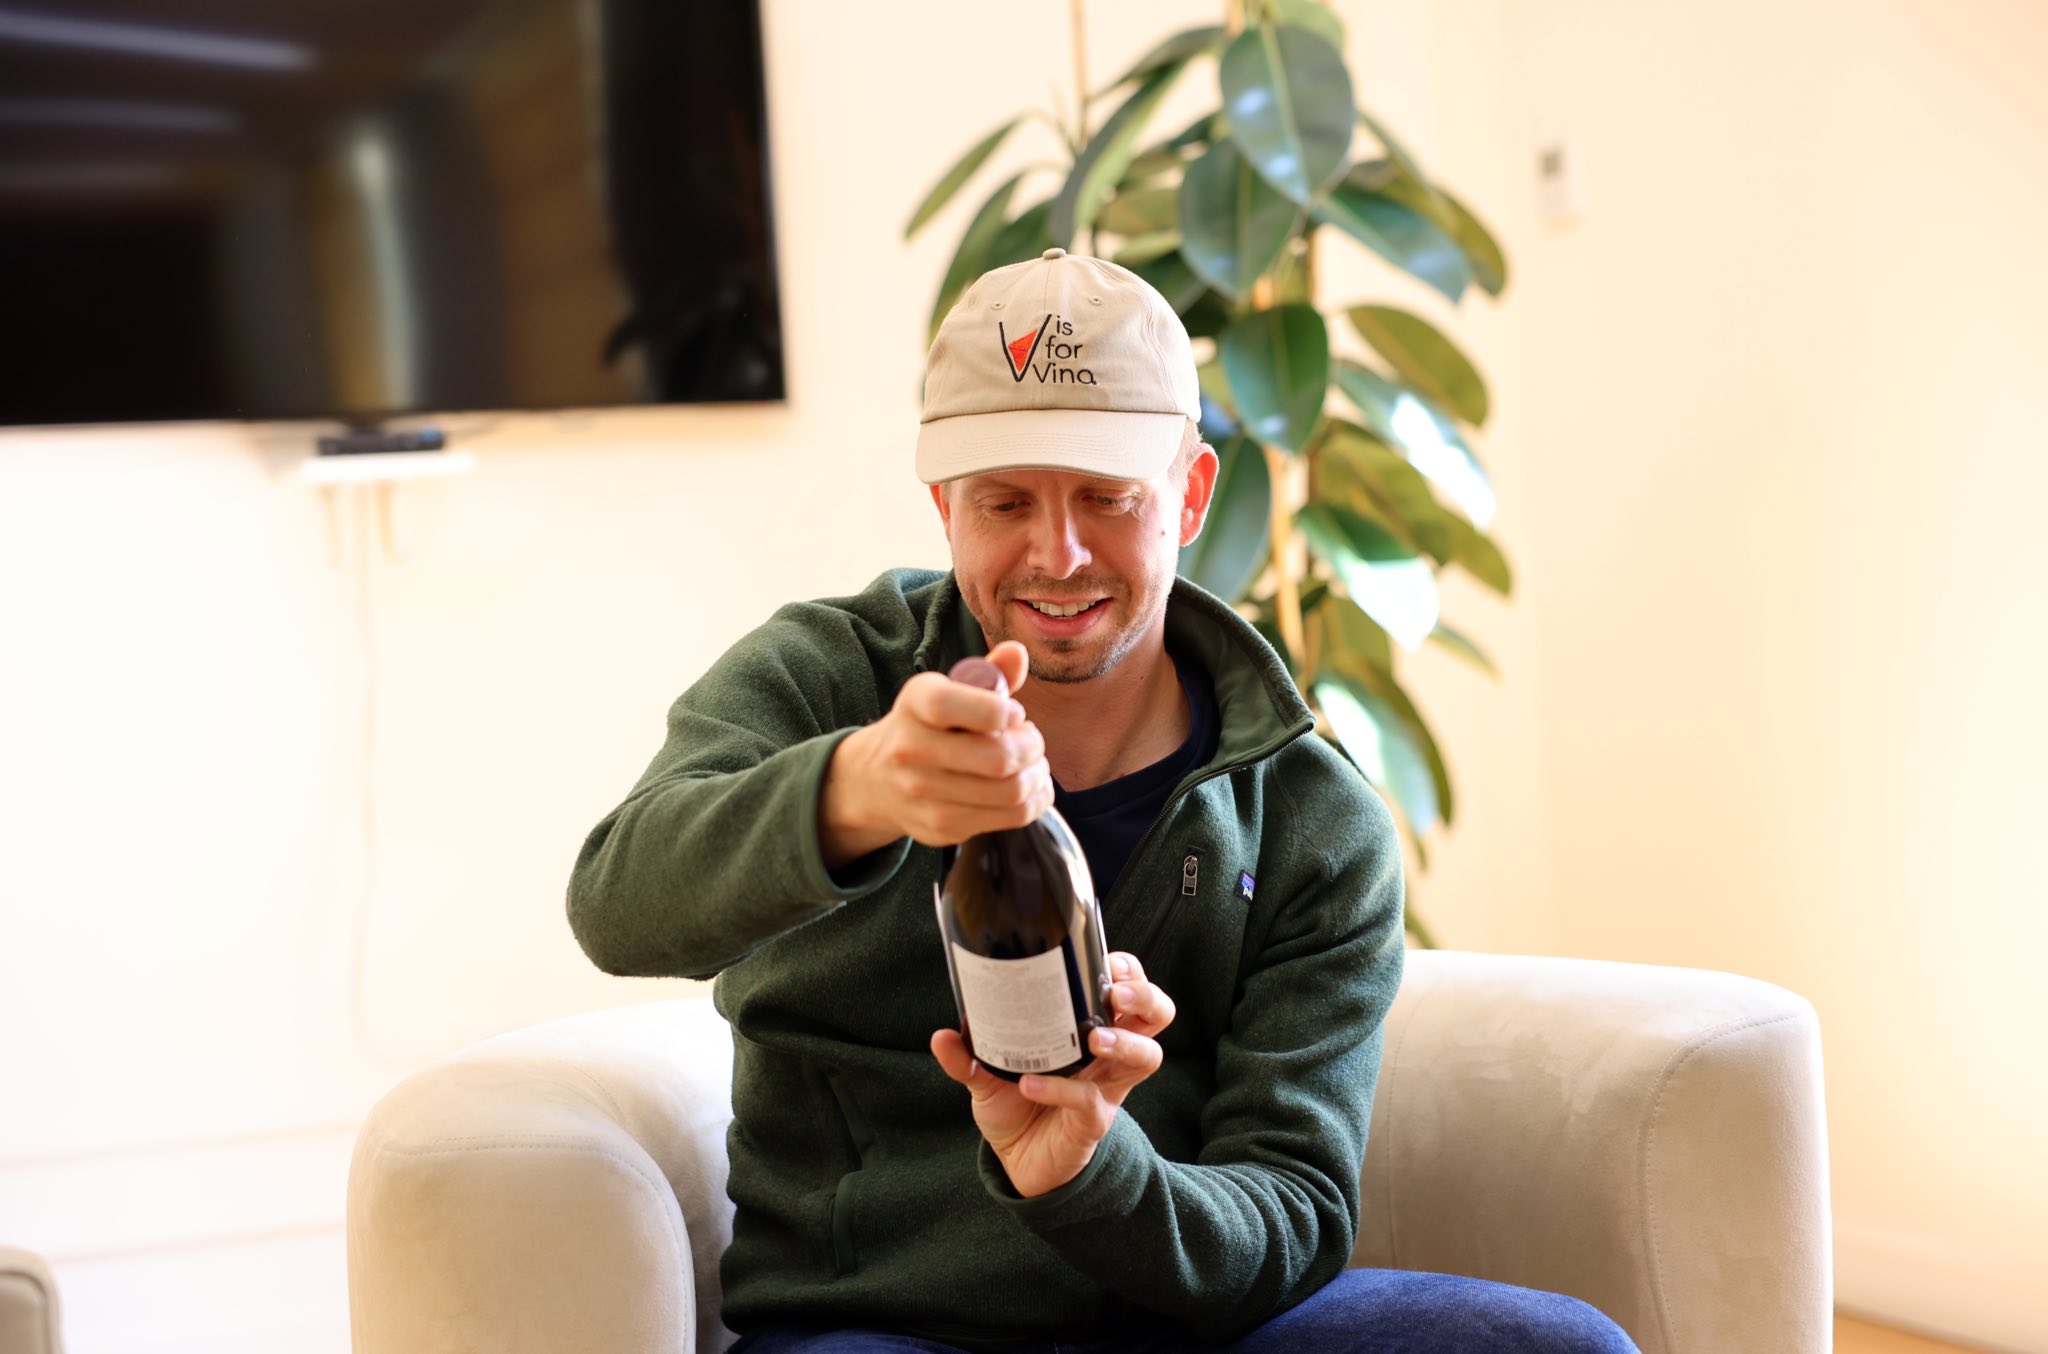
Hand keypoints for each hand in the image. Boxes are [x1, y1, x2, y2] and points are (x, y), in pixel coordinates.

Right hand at [821, 640, 1052, 862]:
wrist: (877, 779)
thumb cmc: (929, 726)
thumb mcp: (950, 691)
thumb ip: (990, 673)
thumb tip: (1018, 652)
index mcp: (915, 703)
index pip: (958, 706)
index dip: (1001, 711)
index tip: (1013, 712)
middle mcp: (911, 749)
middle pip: (997, 758)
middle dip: (1032, 746)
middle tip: (1032, 739)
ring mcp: (924, 794)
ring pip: (1011, 792)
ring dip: (1037, 775)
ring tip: (1034, 762)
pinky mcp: (941, 827)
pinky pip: (1011, 817)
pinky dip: (1035, 800)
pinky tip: (1031, 785)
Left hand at [931, 952, 1175, 1197]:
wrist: (1016, 1162)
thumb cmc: (1016, 1104)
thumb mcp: (988, 1072)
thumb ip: (969, 1053)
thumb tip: (942, 1035)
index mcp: (1092, 1029)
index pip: (1131, 988)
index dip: (1128, 970)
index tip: (1105, 961)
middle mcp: (1109, 1056)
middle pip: (1158, 1016)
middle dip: (1144, 998)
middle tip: (1116, 995)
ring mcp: (1106, 1089)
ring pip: (1147, 1058)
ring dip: (1124, 1043)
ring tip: (1094, 1039)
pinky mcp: (1092, 1123)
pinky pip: (1089, 1102)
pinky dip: (1059, 1090)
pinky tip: (1030, 1084)